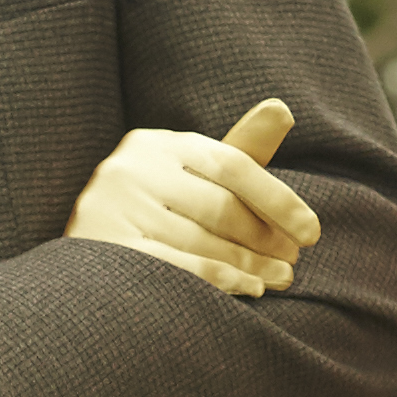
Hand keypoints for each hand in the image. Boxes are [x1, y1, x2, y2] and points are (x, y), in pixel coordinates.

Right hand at [67, 101, 316, 297]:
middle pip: (220, 206)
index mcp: (158, 143)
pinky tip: (250, 288)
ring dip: (251, 265)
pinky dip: (223, 281)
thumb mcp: (193, 175)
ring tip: (280, 278)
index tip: (311, 232)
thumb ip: (239, 148)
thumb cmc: (157, 209)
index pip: (232, 164)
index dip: (278, 199)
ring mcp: (114, 208)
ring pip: (204, 241)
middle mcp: (131, 167)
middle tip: (293, 260)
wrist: (85, 264)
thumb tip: (282, 108)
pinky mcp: (106, 249)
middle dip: (265, 237)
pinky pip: (181, 267)